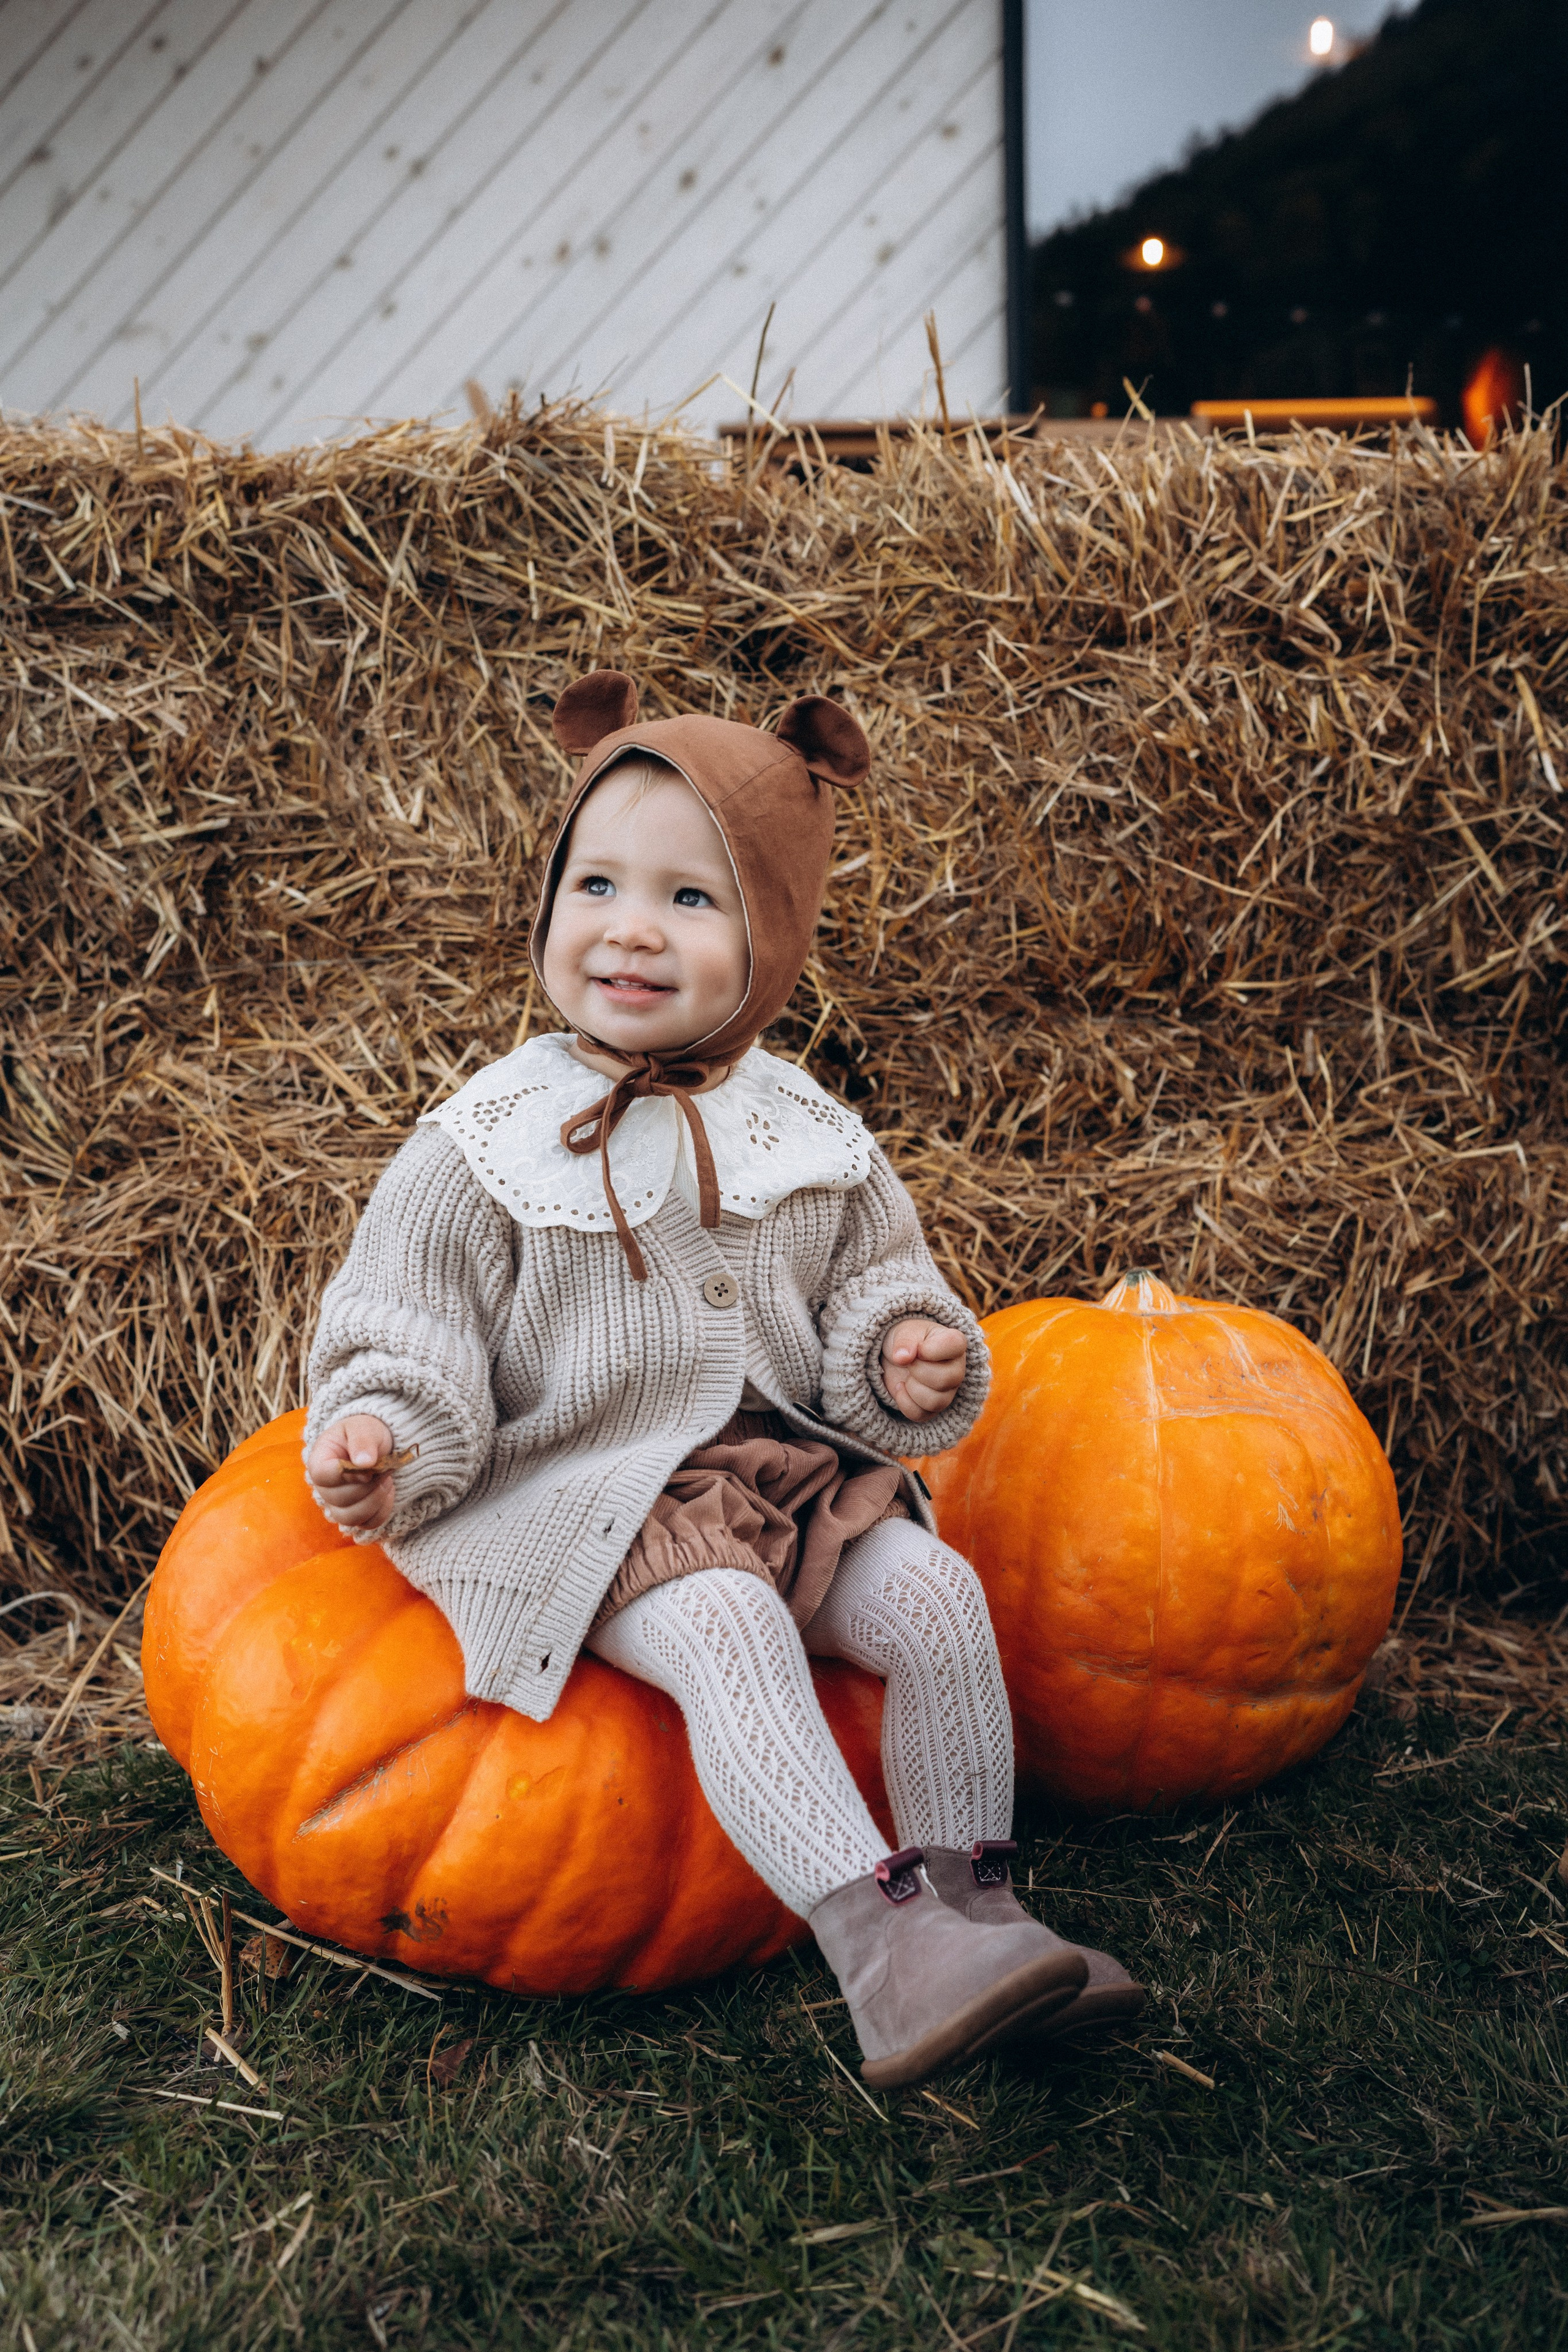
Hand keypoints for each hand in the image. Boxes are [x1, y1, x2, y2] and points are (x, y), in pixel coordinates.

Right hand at [306, 1415, 396, 1532]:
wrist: (377, 1445)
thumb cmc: (365, 1432)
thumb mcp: (364, 1427)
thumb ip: (362, 1440)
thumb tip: (364, 1463)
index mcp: (319, 1461)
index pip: (322, 1475)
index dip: (348, 1474)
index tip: (369, 1466)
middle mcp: (324, 1488)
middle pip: (339, 1500)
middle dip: (368, 1486)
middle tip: (384, 1469)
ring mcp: (337, 1505)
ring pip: (351, 1518)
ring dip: (375, 1500)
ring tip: (387, 1480)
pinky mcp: (354, 1515)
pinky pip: (367, 1524)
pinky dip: (382, 1510)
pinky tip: (387, 1492)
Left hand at [880, 1319, 966, 1423]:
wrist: (896, 1357)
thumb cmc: (907, 1340)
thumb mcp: (904, 1331)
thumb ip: (905, 1341)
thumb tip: (902, 1357)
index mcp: (955, 1343)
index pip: (956, 1345)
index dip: (931, 1349)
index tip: (918, 1348)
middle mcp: (957, 1369)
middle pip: (945, 1379)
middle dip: (918, 1370)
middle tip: (908, 1362)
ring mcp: (948, 1391)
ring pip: (935, 1401)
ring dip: (912, 1388)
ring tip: (906, 1375)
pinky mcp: (933, 1408)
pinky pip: (921, 1414)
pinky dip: (904, 1402)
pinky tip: (900, 1387)